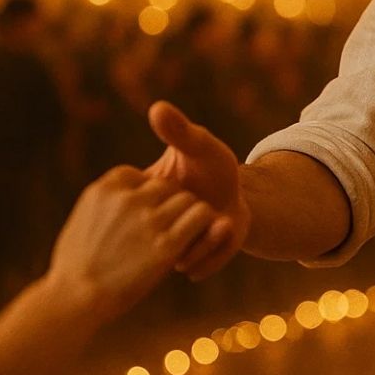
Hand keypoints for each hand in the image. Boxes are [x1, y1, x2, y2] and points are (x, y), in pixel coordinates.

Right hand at [45, 166, 219, 322]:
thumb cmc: (75, 266)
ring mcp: (148, 220)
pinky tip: (192, 243)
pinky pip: (201, 217)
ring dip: (187, 216)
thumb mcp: (83, 221)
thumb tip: (126, 195)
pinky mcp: (167, 244)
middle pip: (166, 187)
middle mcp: (128, 199)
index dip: (145, 196)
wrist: (76, 299)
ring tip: (180, 236)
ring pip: (187, 199)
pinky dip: (202, 227)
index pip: (140, 177)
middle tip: (167, 229)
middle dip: (168, 206)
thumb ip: (108, 203)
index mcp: (105, 189)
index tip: (141, 216)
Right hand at [146, 100, 250, 280]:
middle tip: (205, 201)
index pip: (146, 200)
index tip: (187, 184)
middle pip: (164, 231)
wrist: (237, 199)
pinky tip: (222, 228)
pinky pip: (196, 266)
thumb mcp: (198, 147)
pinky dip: (215, 247)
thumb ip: (179, 133)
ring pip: (179, 254)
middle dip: (192, 215)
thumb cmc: (212, 167)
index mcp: (137, 197)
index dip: (174, 192)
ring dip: (206, 235)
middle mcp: (144, 227)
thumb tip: (158, 108)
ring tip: (218, 216)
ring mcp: (163, 248)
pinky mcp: (185, 262)